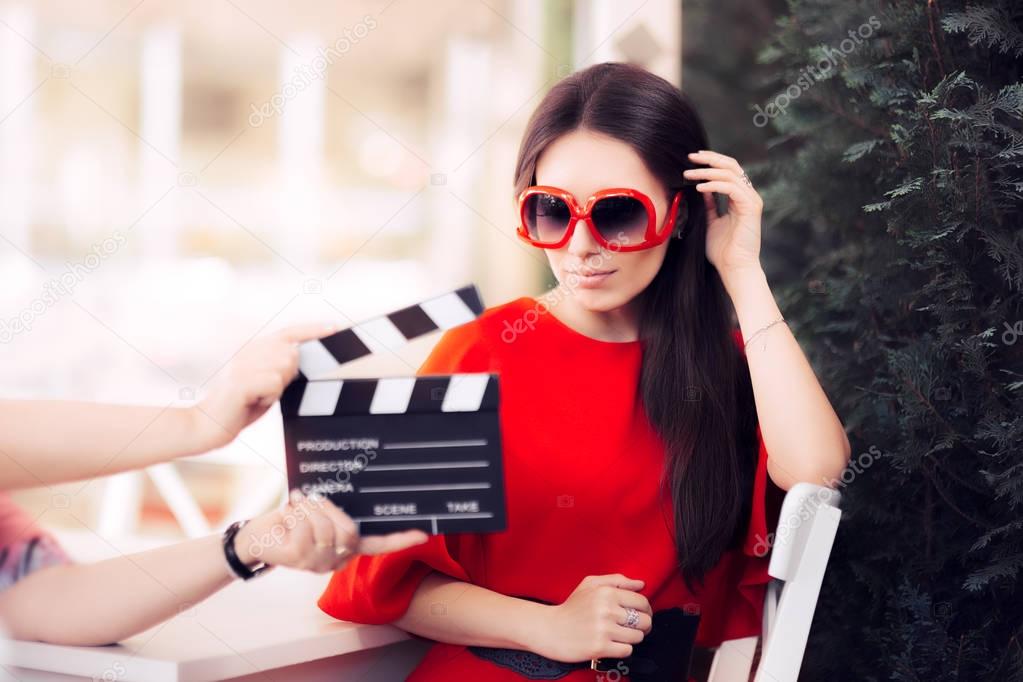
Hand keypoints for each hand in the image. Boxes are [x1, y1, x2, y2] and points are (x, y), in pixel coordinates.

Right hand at [193, 323, 334, 448]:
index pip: (288, 332)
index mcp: (253, 349)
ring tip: (257, 397)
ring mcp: (243, 364)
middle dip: (289, 376)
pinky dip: (269, 398)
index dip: (312, 329)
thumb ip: (279, 369)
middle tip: (266, 391)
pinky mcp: (242, 380)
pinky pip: (275, 384)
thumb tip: (297, 356)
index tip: (334, 327)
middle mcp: (248, 351)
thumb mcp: (263, 383)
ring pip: (285, 368)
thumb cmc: (238, 407)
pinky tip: (252, 402)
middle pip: (292, 354)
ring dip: (277, 389)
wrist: (205, 425)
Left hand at [234, 490, 429, 571]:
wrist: (254, 538)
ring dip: (307, 508)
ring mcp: (318, 564)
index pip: (379, 545)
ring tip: (294, 506)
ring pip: (326, 527)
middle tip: (310, 498)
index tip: (424, 534)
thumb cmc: (288, 521)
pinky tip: (286, 513)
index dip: (402, 539)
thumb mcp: (316, 512)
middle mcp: (337, 560)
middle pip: (350, 530)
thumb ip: (336, 510)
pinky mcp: (299, 560)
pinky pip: (306, 529)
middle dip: (328, 507)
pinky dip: (294, 512)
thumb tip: (355, 488)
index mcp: (346, 547)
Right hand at [534, 574, 651, 662]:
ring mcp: (604, 629)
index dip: (646, 610)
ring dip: (632, 638)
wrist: (549, 629)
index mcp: (607, 592)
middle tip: (632, 627)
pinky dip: (622, 649)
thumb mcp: (590, 584)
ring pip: (638, 637)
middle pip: (644, 621)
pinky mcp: (600, 648)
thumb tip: (641, 584)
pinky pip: (627, 650)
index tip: (640, 615)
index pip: (642, 602)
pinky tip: (612, 644)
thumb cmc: (571, 606)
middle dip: (642, 626)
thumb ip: (617, 580)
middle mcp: (607, 609)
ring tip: (619, 635)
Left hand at [684, 149, 763, 280]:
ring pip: (730, 174)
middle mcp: (748, 196)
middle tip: (690, 157)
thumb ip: (709, 205)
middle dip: (710, 158)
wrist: (734, 268)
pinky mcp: (751, 208)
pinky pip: (731, 188)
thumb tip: (701, 188)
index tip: (692, 160)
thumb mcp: (711, 222)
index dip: (711, 162)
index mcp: (740, 198)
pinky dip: (714, 185)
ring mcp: (751, 200)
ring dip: (706, 172)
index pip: (728, 170)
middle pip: (731, 166)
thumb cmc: (723, 251)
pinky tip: (699, 188)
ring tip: (688, 174)